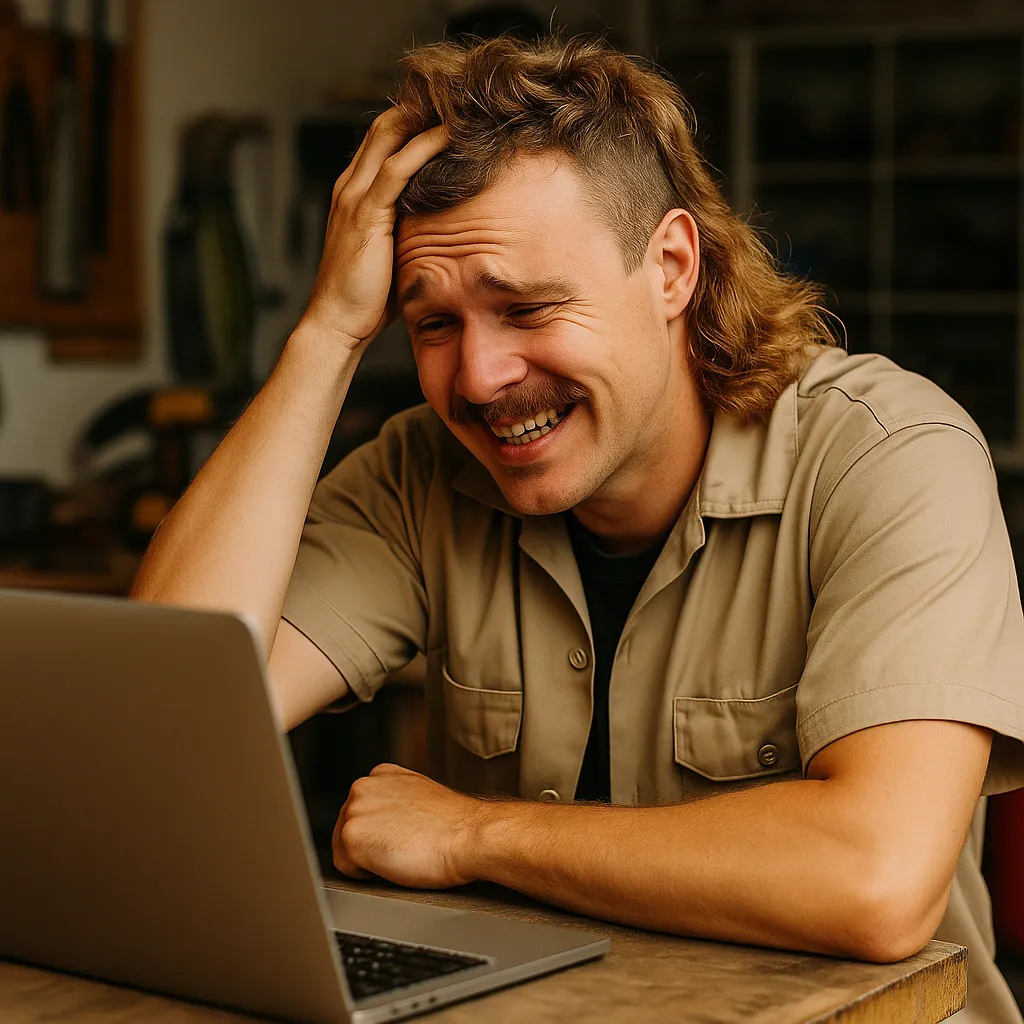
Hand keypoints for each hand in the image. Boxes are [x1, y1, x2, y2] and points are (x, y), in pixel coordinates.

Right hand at [299, 108, 446, 350]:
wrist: (337, 322)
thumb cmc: (366, 299)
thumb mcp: (390, 255)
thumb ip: (407, 233)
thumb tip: (441, 231)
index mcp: (353, 195)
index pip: (382, 142)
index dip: (412, 122)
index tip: (448, 115)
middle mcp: (350, 187)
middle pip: (385, 127)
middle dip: (420, 109)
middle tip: (459, 101)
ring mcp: (355, 197)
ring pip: (390, 137)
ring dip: (425, 118)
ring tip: (460, 106)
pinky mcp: (367, 214)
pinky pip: (397, 168)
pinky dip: (423, 147)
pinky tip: (449, 136)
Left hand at [332, 764, 485, 888]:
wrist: (468, 836)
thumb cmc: (454, 826)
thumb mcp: (421, 797)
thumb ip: (396, 800)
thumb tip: (388, 819)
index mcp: (381, 775)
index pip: (362, 812)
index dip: (381, 833)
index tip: (400, 838)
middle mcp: (363, 786)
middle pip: (349, 829)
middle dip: (370, 844)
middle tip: (402, 849)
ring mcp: (354, 810)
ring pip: (345, 848)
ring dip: (367, 859)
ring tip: (399, 855)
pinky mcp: (351, 836)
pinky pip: (346, 868)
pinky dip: (366, 875)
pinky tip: (392, 864)